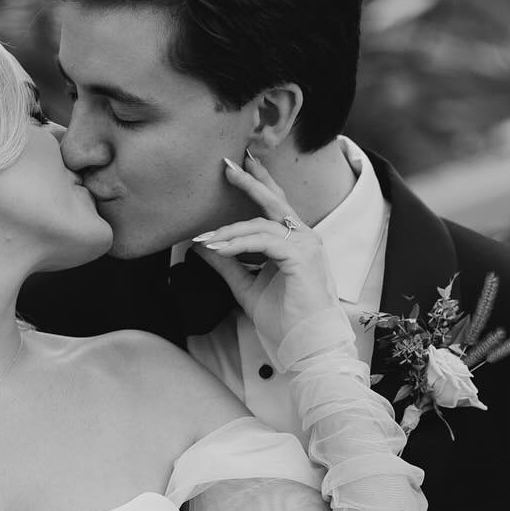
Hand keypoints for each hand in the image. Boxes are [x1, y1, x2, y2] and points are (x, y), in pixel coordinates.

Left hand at [192, 152, 346, 361]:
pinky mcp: (302, 258)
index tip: (233, 170)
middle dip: (250, 181)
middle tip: (227, 164)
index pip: (274, 206)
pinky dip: (238, 244)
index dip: (255, 186)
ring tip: (205, 239)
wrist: (307, 346)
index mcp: (295, 242)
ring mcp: (307, 245)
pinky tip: (218, 249)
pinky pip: (264, 242)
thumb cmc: (285, 320)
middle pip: (274, 200)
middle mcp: (305, 238)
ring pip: (261, 224)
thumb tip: (202, 246)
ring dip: (229, 230)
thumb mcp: (246, 288)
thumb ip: (228, 265)